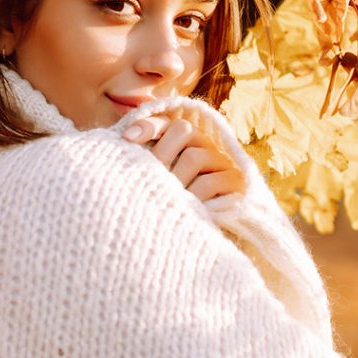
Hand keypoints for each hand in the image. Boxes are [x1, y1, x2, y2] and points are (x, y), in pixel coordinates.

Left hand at [122, 116, 245, 200]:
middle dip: (162, 154)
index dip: (148, 126)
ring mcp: (221, 161)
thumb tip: (122, 140)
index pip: (166, 122)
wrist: (196, 236)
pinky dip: (192, 195)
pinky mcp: (234, 181)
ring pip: (194, 156)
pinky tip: (183, 207)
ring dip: (176, 179)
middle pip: (183, 130)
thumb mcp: (152, 182)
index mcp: (182, 140)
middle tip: (150, 179)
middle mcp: (203, 144)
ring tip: (164, 198)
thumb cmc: (166, 206)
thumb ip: (141, 162)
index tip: (126, 138)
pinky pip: (210, 182)